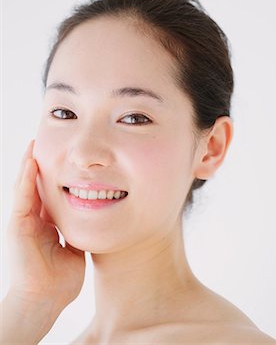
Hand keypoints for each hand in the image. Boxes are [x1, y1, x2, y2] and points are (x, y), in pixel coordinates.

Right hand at [6, 139, 85, 314]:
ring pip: (25, 186)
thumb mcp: (73, 250)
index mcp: (45, 225)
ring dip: (30, 164)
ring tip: (35, 144)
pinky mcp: (17, 225)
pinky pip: (22, 197)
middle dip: (40, 165)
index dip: (54, 176)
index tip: (63, 159)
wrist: (45, 301)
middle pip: (35, 186)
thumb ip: (77, 233)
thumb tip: (91, 221)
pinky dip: (26, 178)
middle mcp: (32, 220)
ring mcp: (23, 221)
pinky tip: (32, 161)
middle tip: (46, 143)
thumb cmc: (60, 280)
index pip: (48, 194)